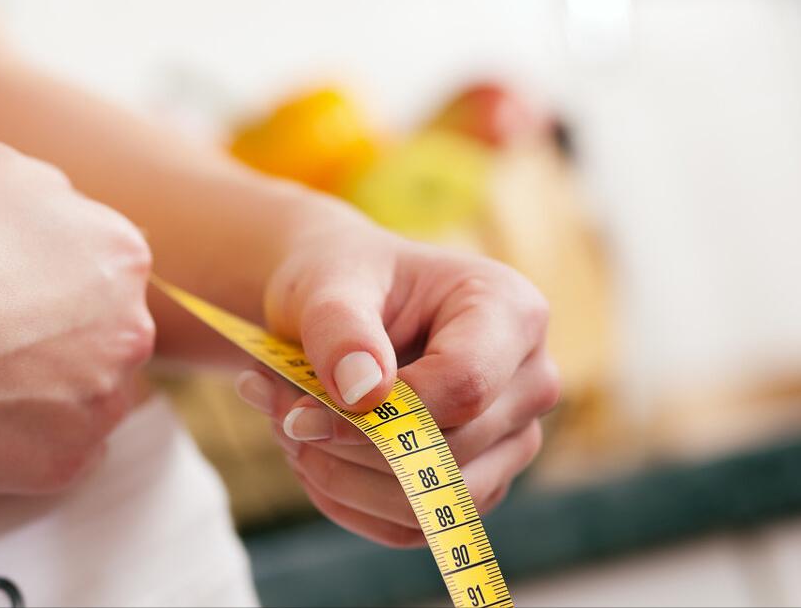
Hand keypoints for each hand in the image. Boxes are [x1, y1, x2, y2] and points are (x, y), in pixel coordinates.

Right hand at [0, 143, 154, 493]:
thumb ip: (46, 192)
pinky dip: (27, 442)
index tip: (14, 297)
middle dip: (60, 340)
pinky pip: (62, 452)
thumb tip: (58, 209)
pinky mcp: (70, 459)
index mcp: (120, 253)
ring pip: (89, 396)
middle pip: (107, 336)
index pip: (106, 272)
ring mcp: (104, 399)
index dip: (53, 284)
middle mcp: (130, 328)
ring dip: (48, 393)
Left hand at [236, 226, 559, 546]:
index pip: (464, 386)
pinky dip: (344, 499)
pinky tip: (308, 455)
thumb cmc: (343, 279)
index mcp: (512, 310)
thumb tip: (361, 393)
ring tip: (284, 427)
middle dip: (346, 446)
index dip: (382, 416)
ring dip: (338, 477)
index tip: (299, 414)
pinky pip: (408, 526)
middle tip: (274, 412)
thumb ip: (341, 328)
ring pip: (428, 504)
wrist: (343, 302)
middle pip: (450, 454)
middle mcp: (530, 381)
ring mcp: (511, 441)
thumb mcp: (329, 283)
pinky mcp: (478, 485)